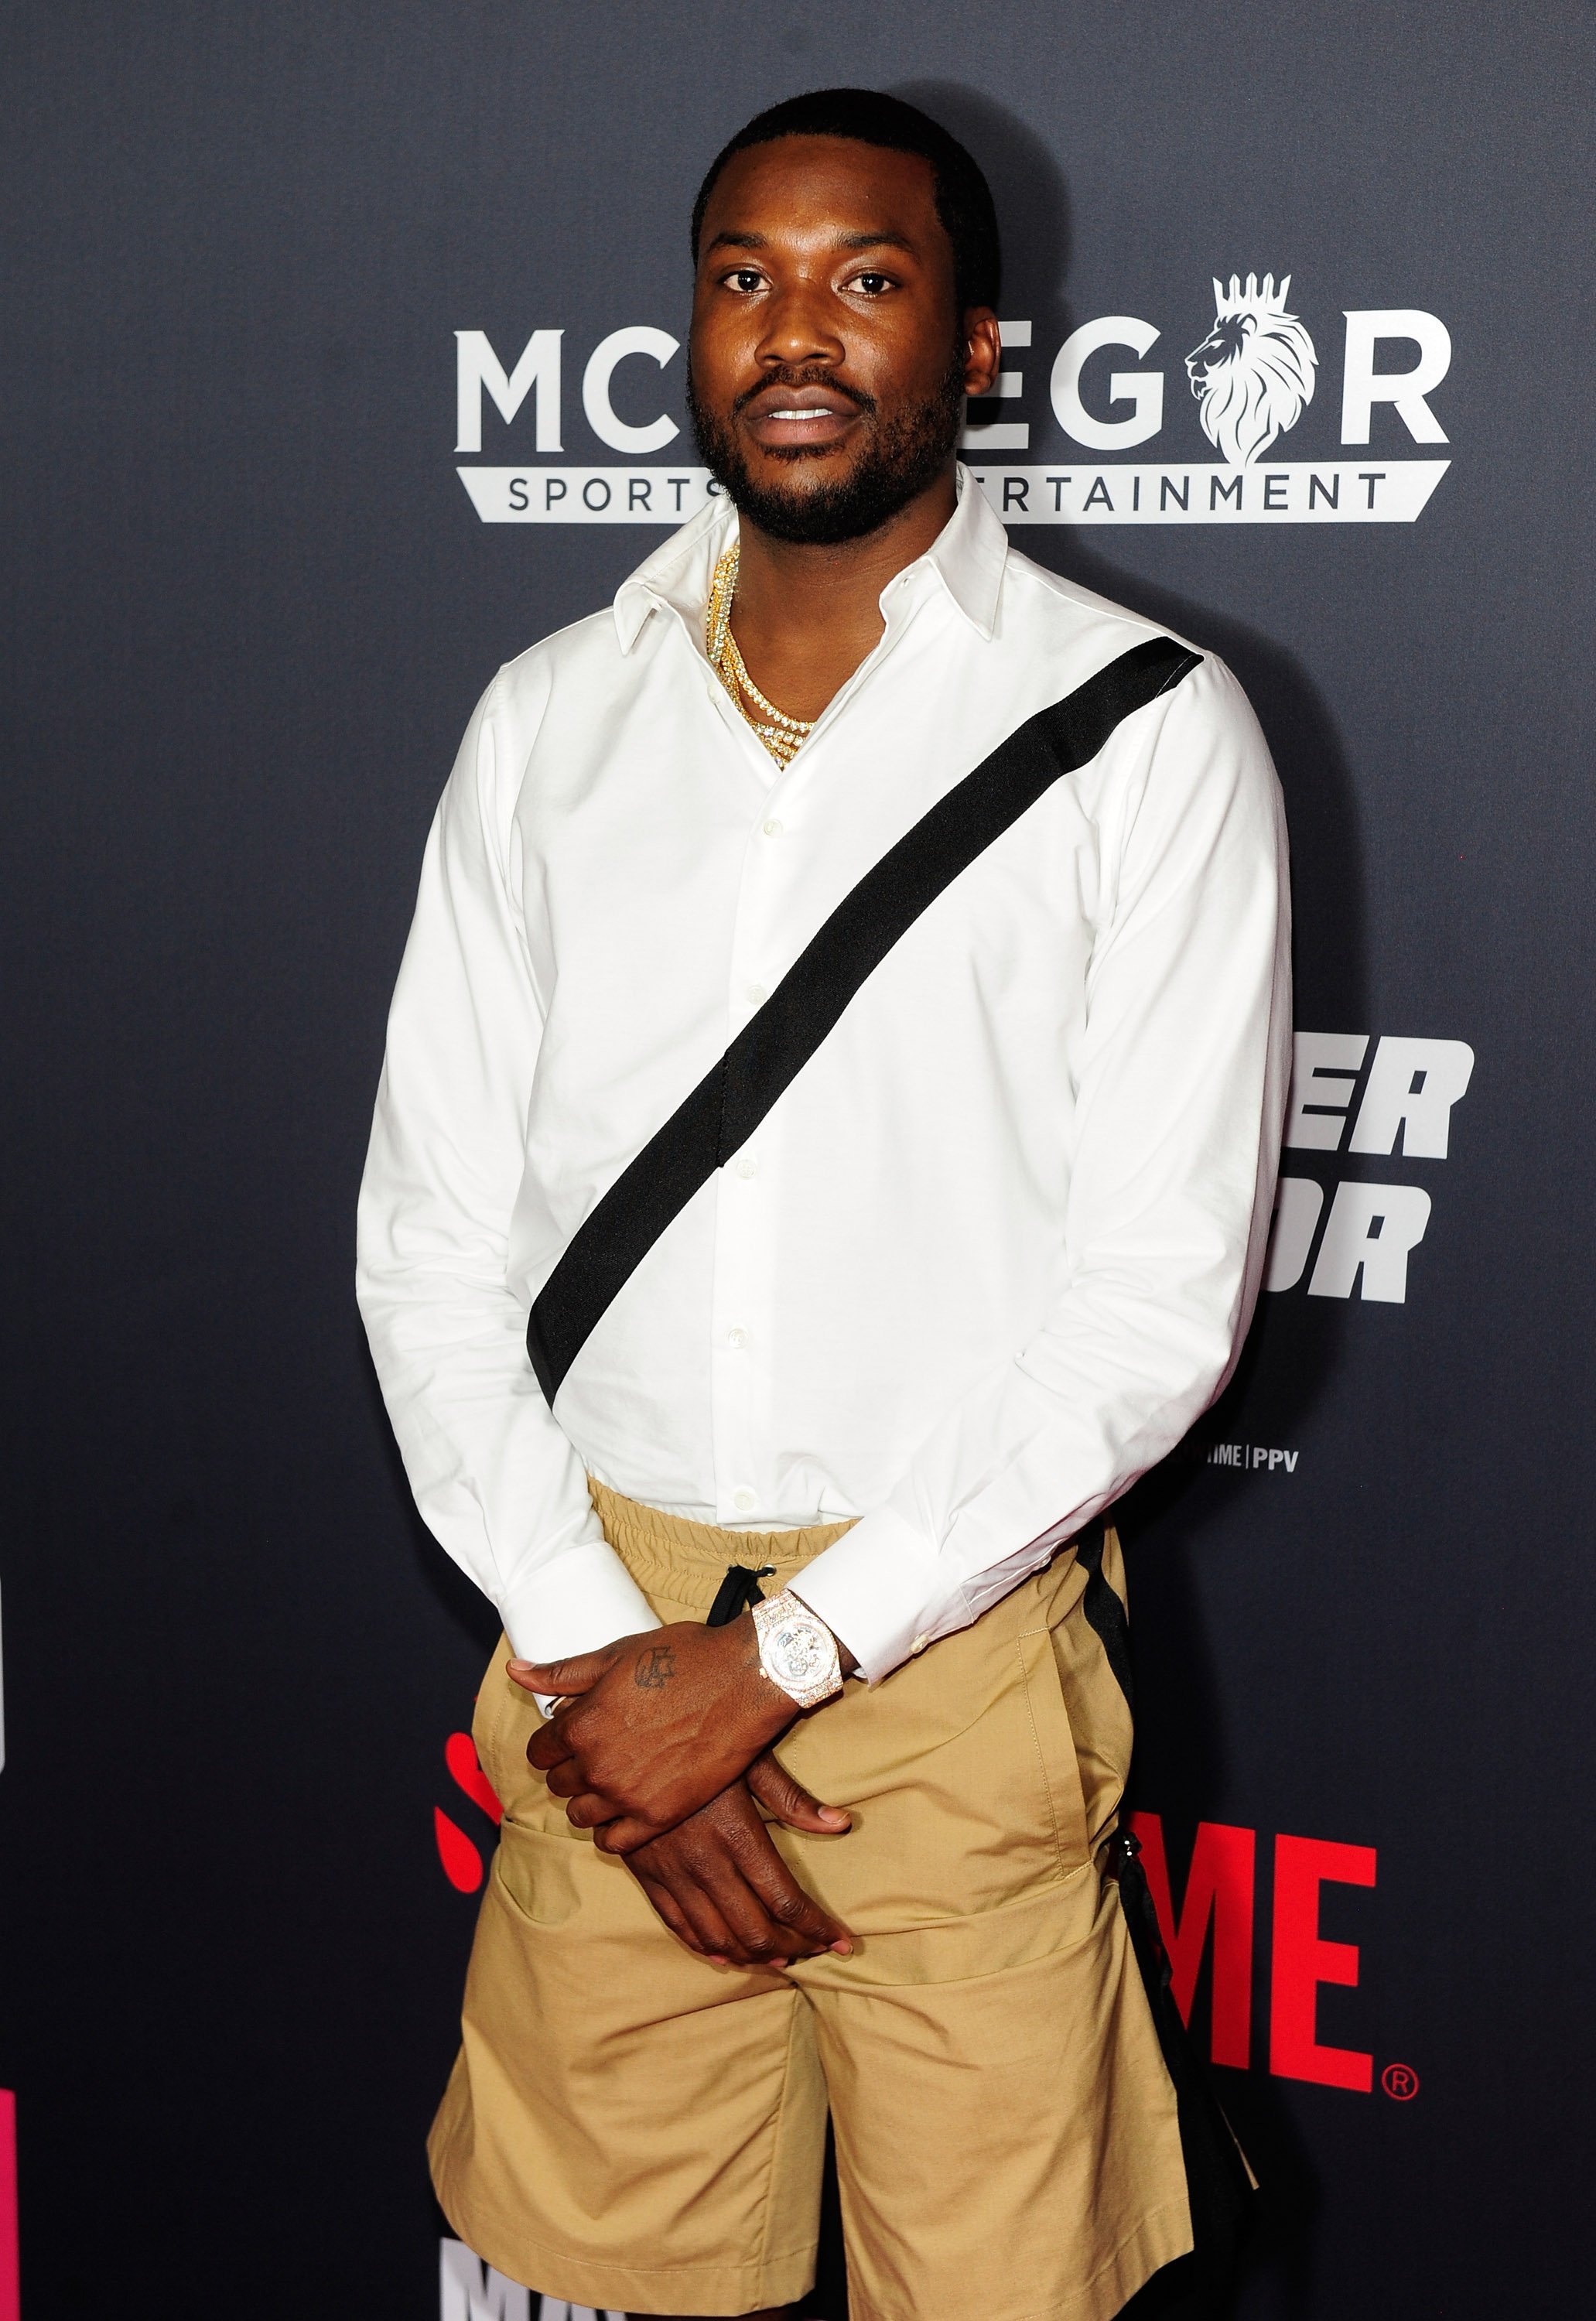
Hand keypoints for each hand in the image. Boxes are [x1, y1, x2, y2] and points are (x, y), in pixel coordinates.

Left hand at [510, 1617, 797, 1846]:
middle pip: (559, 1784)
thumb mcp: (615, 1656)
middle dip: (571, 1769)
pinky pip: (614, 1842)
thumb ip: (562, 1673)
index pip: (538, 1752)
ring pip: (581, 1815)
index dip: (552, 1743)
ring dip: (591, 1799)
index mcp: (580, 1725)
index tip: (570, 1737)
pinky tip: (628, 1808)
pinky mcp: (659, 1816)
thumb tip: (515, 1671)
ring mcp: (627, 1795)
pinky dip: (613, 1830)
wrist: (744, 1681)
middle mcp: (596, 1766)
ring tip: (615, 1779)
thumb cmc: (682, 1659)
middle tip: (599, 1753)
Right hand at [626, 1757, 852, 1968]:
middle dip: (792, 1948)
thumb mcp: (749, 1759)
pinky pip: (680, 1927)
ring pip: (717, 1939)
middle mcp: (705, 1863)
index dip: (817, 1928)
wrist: (624, 1739)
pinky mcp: (646, 1876)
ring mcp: (672, 1874)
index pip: (786, 1901)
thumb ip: (792, 1799)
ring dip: (752, 1957)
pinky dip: (708, 1948)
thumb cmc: (698, 1742)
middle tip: (814, 1950)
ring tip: (780, 1957)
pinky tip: (728, 1954)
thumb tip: (842, 1824)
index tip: (841, 1940)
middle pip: (755, 1931)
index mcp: (736, 1834)